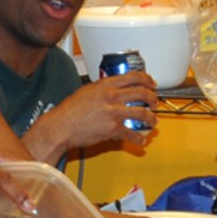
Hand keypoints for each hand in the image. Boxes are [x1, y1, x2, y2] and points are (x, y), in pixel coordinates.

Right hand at [32, 72, 158, 155]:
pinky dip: (138, 138)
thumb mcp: (86, 91)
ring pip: (142, 113)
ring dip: (151, 118)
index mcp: (105, 85)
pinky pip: (131, 133)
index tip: (152, 84)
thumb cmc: (70, 111)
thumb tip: (113, 90)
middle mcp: (111, 96)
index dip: (147, 80)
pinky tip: (141, 140)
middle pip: (142, 93)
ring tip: (153, 121)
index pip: (133, 77)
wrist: (61, 126)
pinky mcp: (112, 128)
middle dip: (153, 98)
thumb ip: (102, 89)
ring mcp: (113, 112)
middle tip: (155, 102)